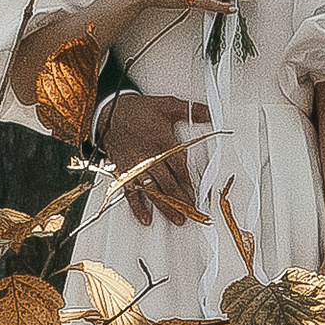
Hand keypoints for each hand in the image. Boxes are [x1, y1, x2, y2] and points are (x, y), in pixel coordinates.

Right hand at [101, 87, 200, 226]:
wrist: (111, 113)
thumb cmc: (139, 110)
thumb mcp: (169, 105)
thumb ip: (193, 111)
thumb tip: (213, 114)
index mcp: (163, 143)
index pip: (180, 168)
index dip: (190, 182)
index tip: (200, 193)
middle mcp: (149, 158)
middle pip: (169, 184)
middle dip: (182, 200)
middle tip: (193, 212)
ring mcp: (136, 167)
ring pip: (153, 191)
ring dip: (166, 207)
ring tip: (177, 218)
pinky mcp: (124, 172)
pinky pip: (131, 193)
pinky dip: (138, 207)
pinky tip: (146, 217)